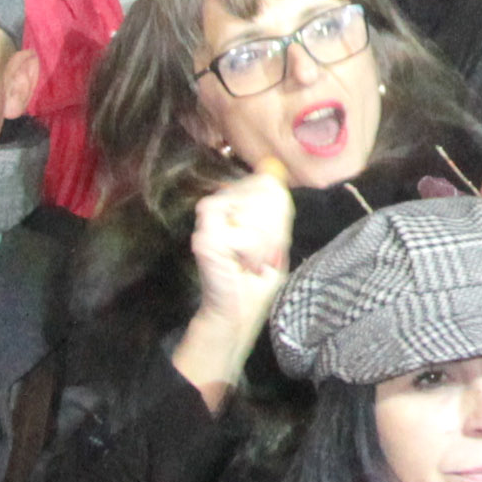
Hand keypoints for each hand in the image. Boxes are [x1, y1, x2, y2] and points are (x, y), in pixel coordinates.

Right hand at [184, 166, 294, 393]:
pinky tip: (243, 263)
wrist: (239, 313)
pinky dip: (253, 250)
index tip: (270, 240)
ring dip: (264, 241)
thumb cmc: (257, 279)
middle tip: (260, 254)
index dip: (277, 211)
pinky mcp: (205, 239)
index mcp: (232, 201)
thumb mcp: (275, 236)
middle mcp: (216, 206)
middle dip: (272, 227)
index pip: (266, 183)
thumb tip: (272, 168)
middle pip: (263, 192)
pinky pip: (244, 231)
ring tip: (251, 260)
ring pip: (255, 210)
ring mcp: (207, 221)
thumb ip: (274, 204)